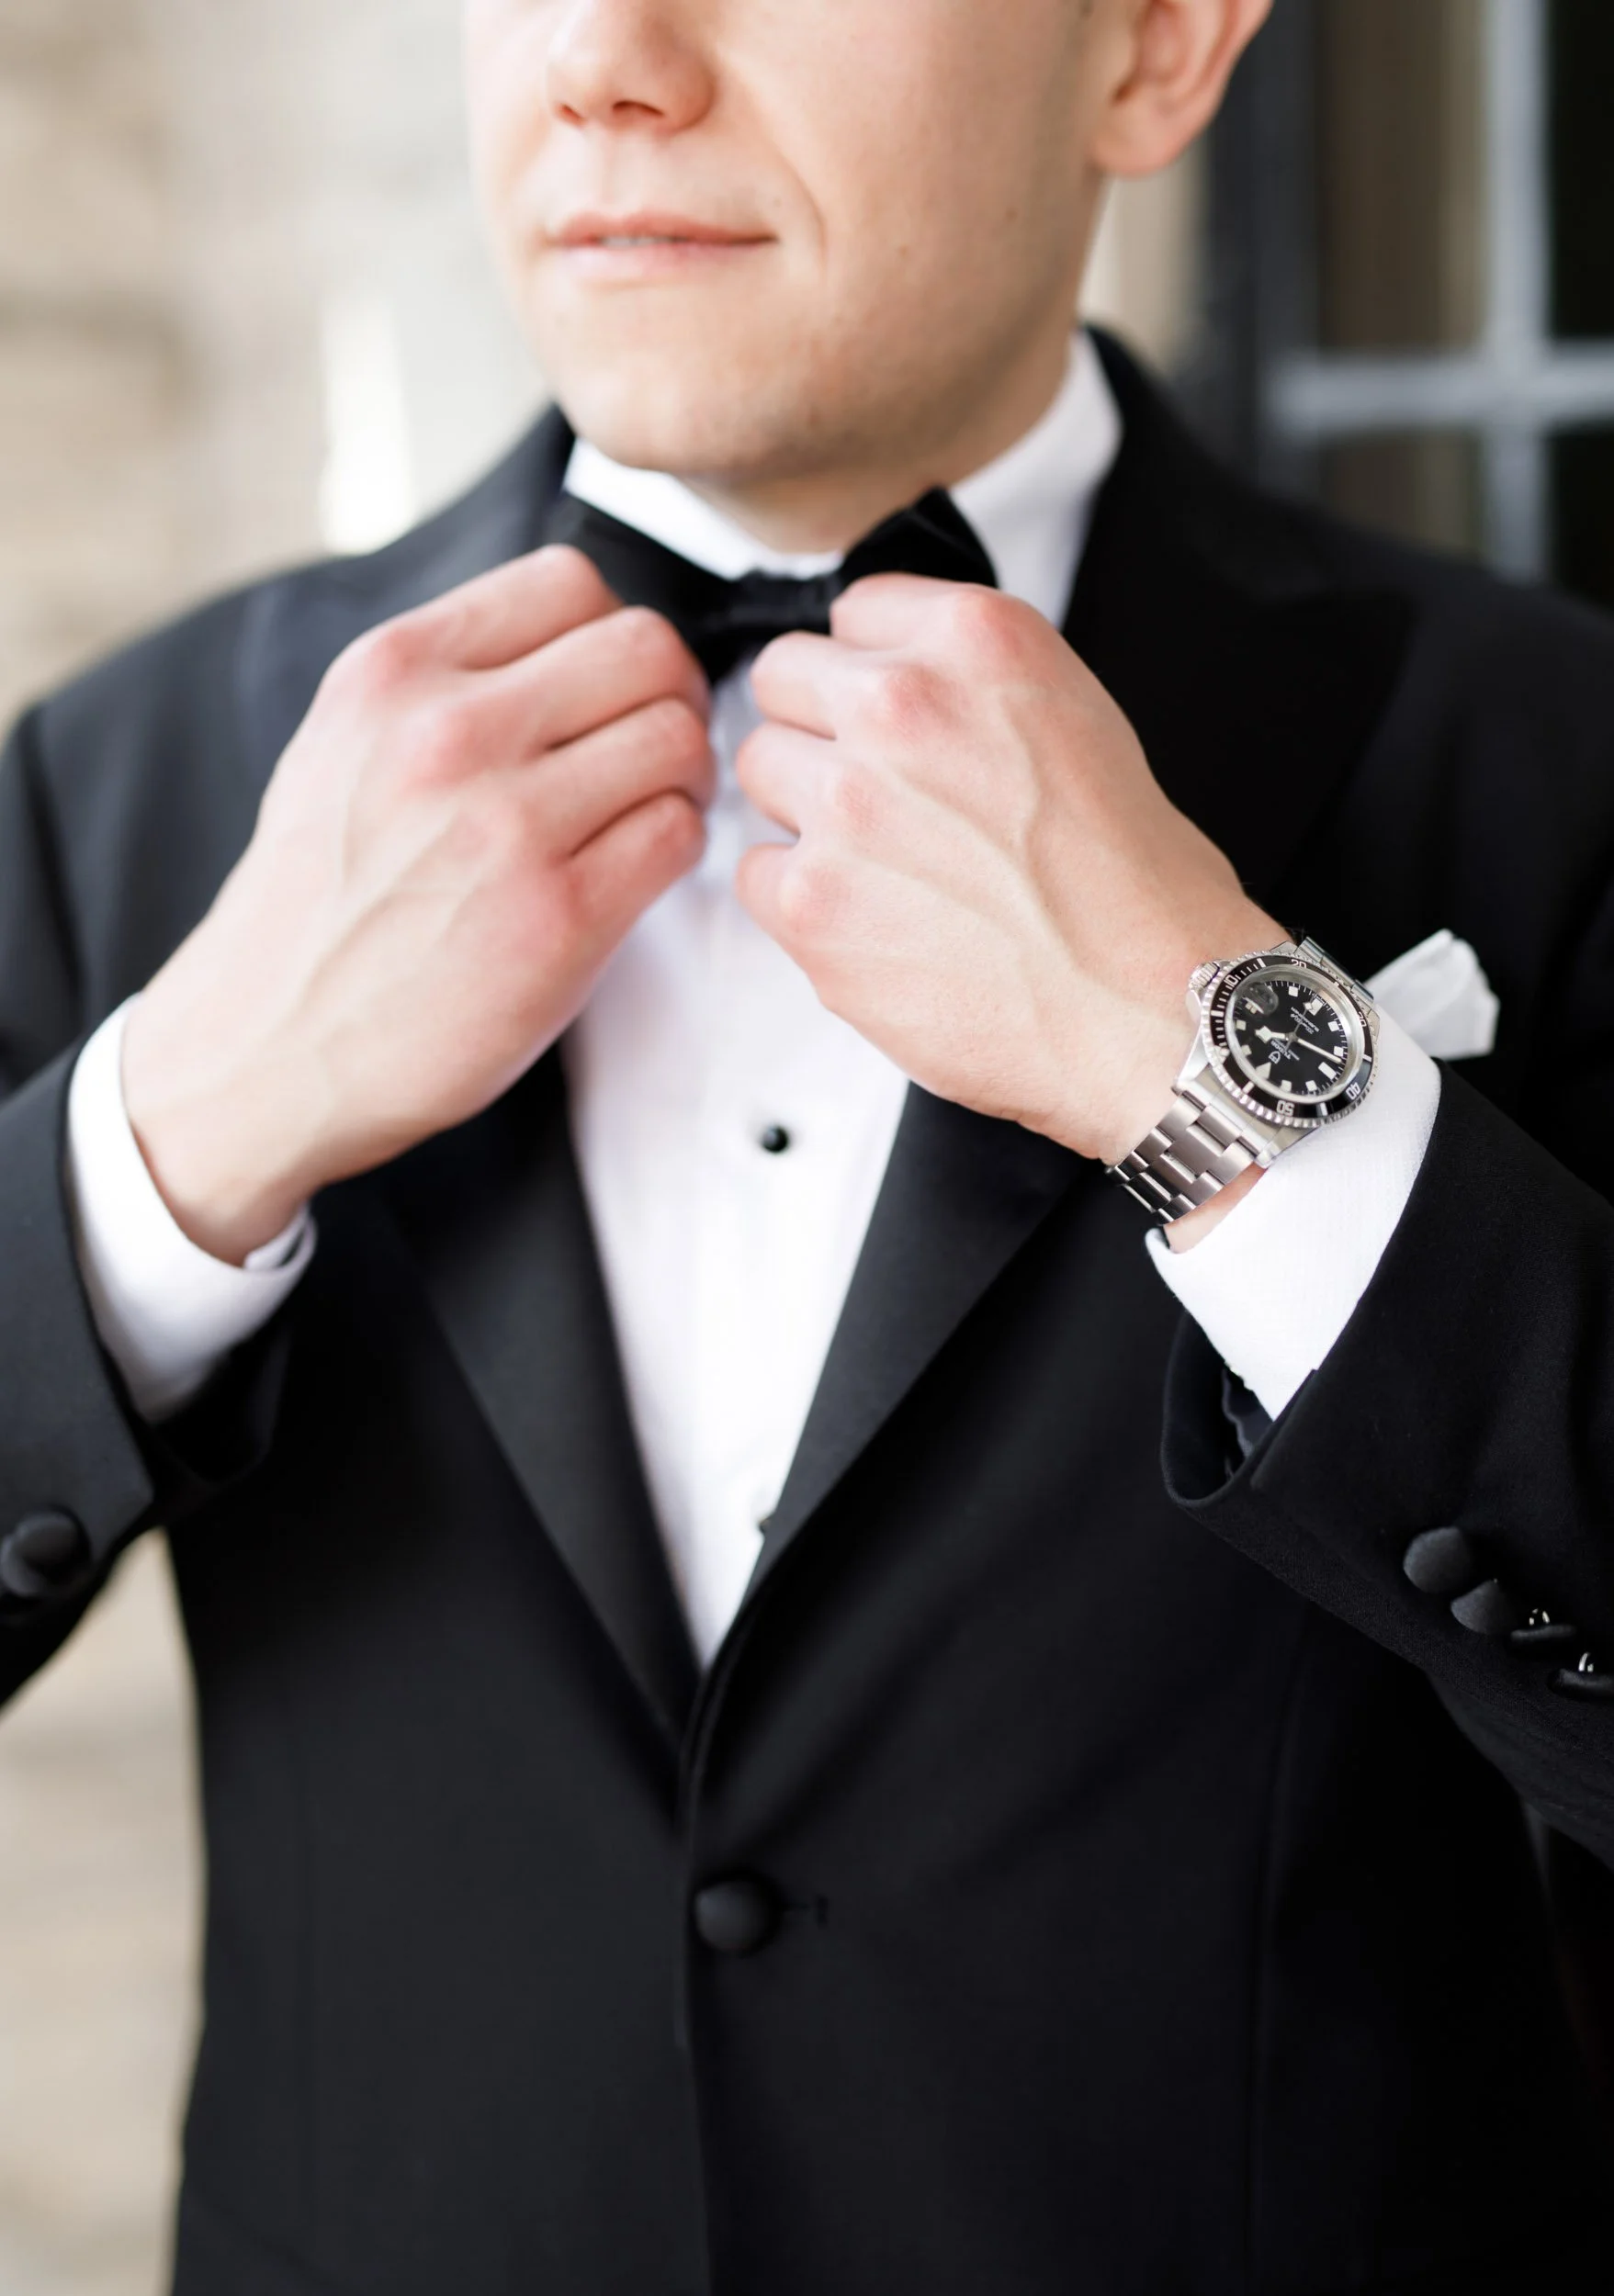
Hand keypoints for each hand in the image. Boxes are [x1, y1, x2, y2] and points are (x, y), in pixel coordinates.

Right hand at [123, 547, 712, 1262]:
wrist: (271, 1044)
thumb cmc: (319, 906)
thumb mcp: (343, 744)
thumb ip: (443, 679)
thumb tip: (571, 639)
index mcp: (393, 672)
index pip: (569, 581)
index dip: (614, 632)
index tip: (607, 688)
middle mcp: (448, 733)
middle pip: (644, 648)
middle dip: (669, 694)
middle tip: (653, 750)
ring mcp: (507, 824)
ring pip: (676, 736)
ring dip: (686, 773)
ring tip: (649, 809)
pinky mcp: (559, 916)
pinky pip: (676, 832)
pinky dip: (677, 844)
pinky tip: (637, 867)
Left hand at [736, 575, 1281, 1168]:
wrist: (1149, 1009)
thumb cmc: (1136, 888)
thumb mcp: (1078, 717)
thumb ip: (972, 686)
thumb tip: (900, 683)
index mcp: (974, 642)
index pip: (853, 613)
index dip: (871, 672)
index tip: (892, 718)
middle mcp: (901, 707)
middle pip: (784, 681)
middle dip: (822, 731)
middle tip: (880, 796)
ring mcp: (845, 803)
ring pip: (761, 771)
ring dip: (807, 813)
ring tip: (888, 866)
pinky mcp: (811, 901)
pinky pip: (756, 873)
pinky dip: (801, 902)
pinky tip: (877, 923)